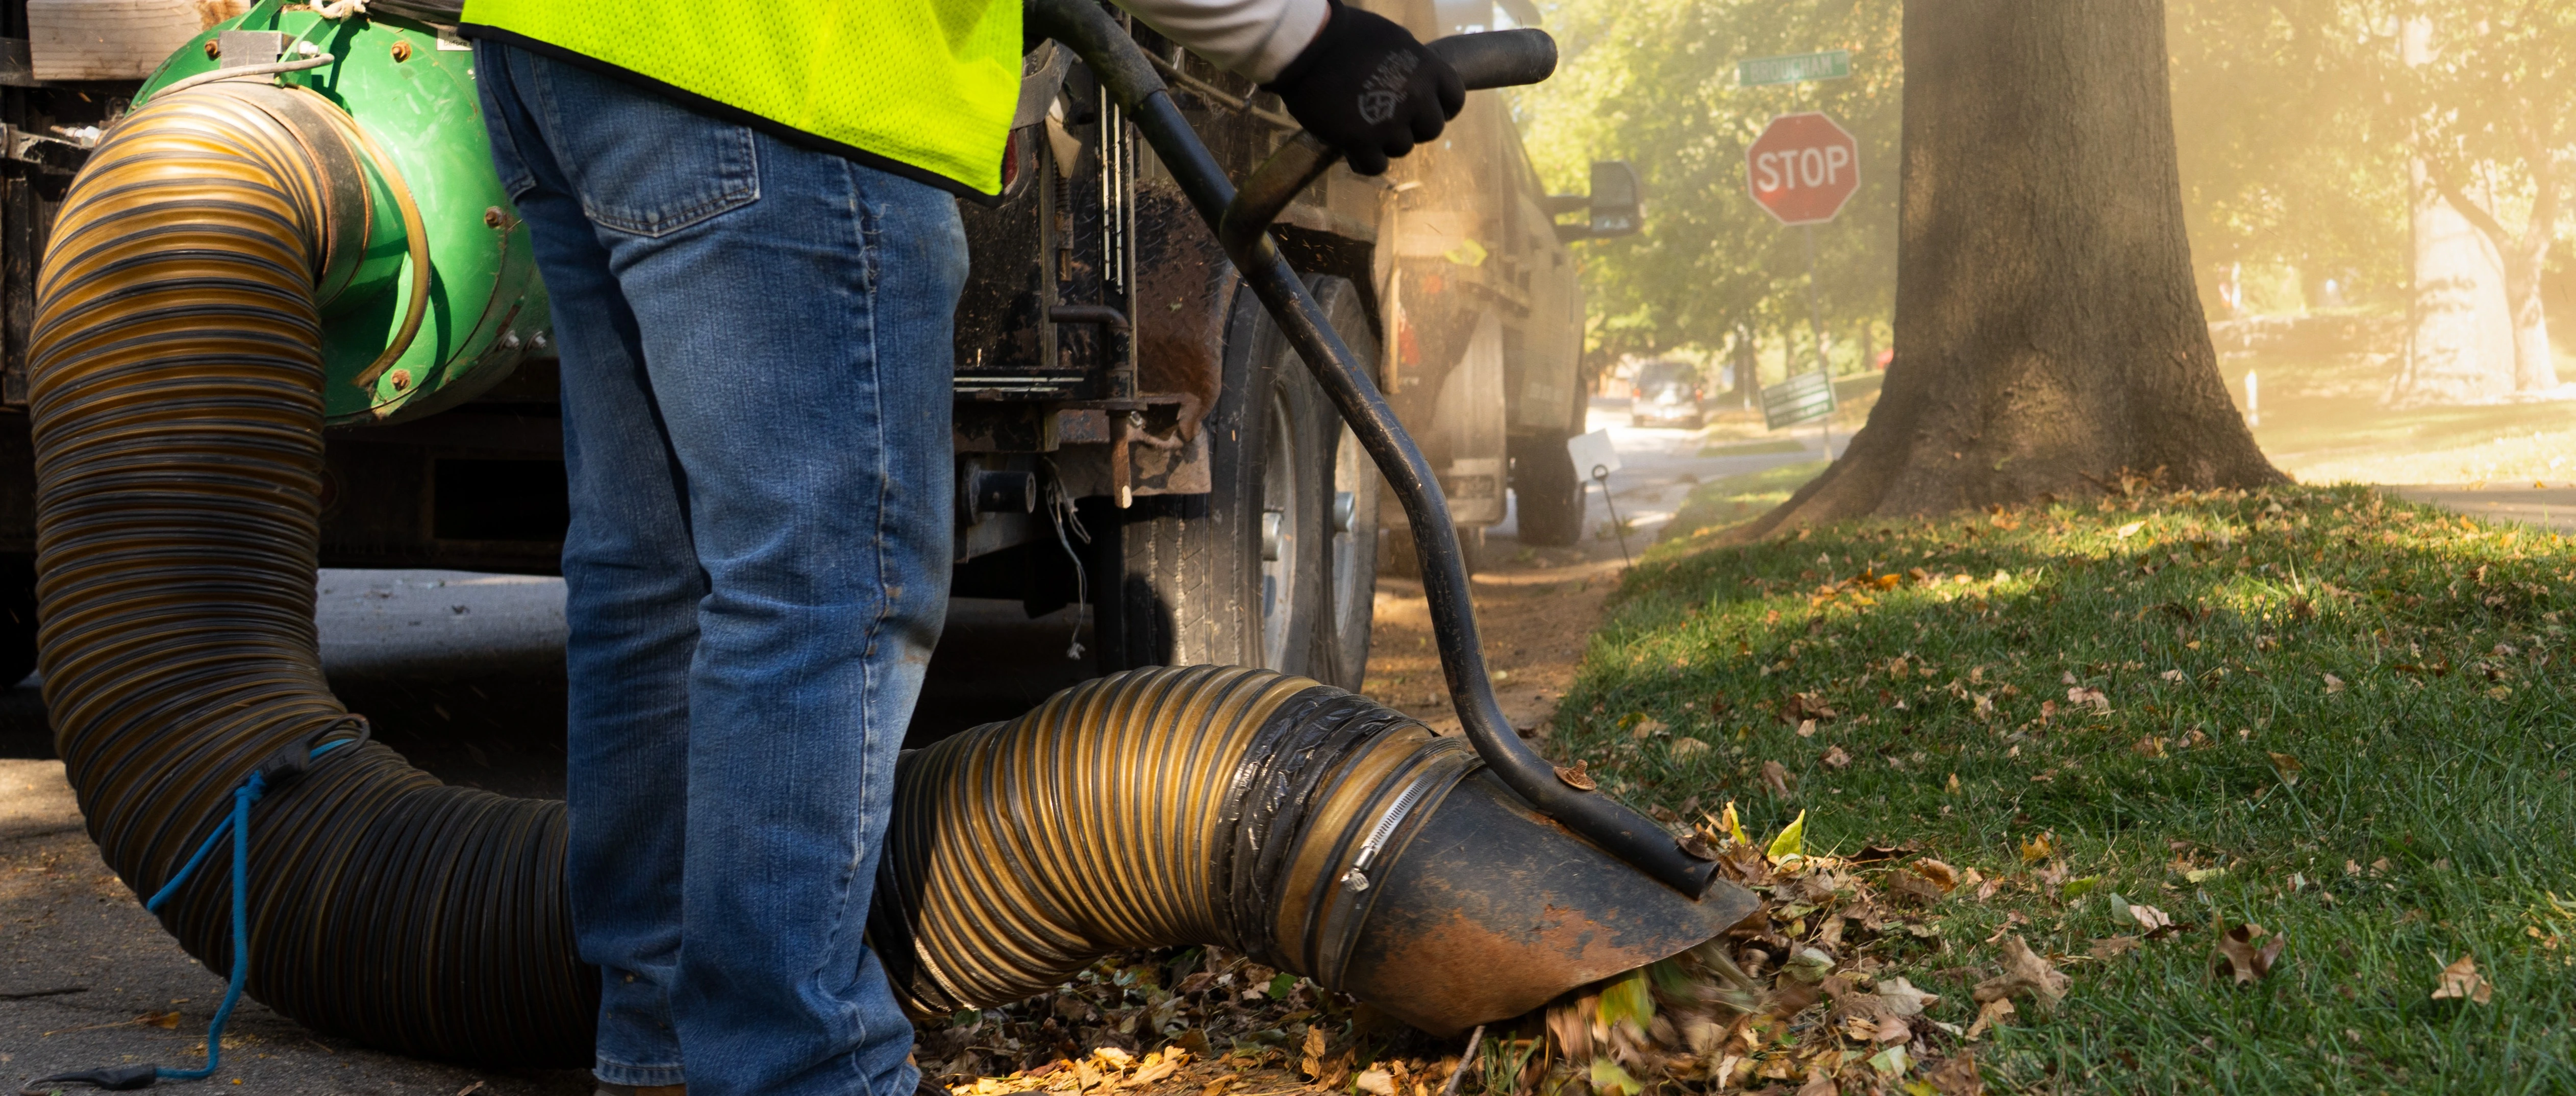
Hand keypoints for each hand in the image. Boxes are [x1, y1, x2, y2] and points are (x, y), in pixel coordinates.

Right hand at [1262, 1, 1464, 174]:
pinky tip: (1351, 149)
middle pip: (1431, 130)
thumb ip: (1413, 63)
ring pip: (1402, 148)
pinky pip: (1375, 166)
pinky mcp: (1361, 142)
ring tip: (1362, 126)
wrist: (1307, 46)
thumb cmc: (1347, 35)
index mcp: (1428, 68)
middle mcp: (1416, 97)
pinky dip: (1364, 161)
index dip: (1441, 108)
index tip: (1423, 110)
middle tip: (1387, 118)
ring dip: (1385, 142)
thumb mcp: (1394, 39)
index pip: (1454, 100)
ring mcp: (1390, 122)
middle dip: (1412, 127)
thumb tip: (1420, 79)